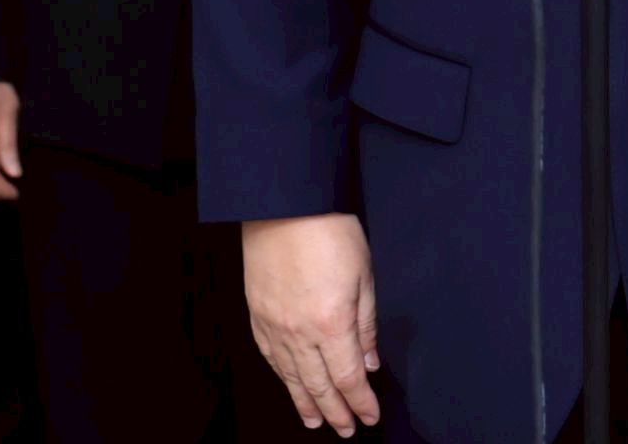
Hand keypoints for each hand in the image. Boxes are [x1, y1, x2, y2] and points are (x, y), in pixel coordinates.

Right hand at [240, 212, 380, 436]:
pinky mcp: (258, 315)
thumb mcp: (363, 274)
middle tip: (347, 430)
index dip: (360, 402)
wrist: (283, 205)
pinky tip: (289, 385)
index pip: (348, 377)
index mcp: (331, 323)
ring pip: (291, 377)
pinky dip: (282, 377)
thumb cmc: (328, 230)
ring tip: (316, 421)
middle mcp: (299, 332)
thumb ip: (365, 324)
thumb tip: (369, 361)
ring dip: (306, 403)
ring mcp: (274, 326)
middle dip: (336, 411)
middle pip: (319, 385)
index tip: (370, 416)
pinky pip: (271, 357)